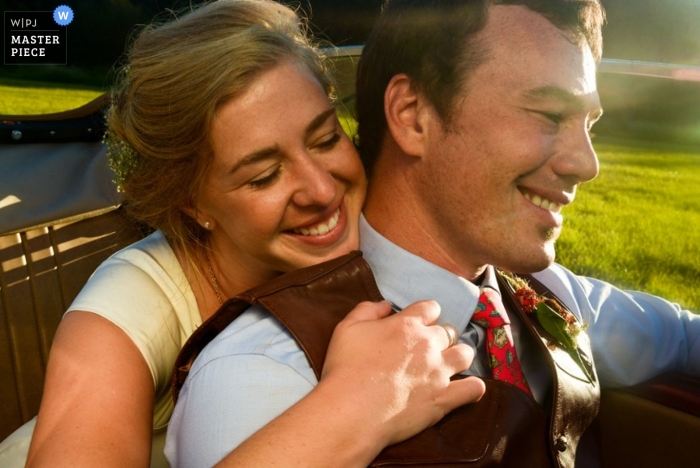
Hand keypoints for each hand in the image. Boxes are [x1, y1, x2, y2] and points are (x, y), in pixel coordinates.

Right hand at [321, 300, 485, 447]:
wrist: (352, 410)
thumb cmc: (345, 368)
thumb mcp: (347, 328)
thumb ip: (367, 310)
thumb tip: (385, 304)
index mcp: (407, 325)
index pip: (430, 308)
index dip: (425, 314)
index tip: (418, 323)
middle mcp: (428, 344)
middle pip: (447, 331)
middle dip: (439, 337)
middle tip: (426, 349)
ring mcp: (439, 372)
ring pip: (464, 355)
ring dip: (458, 356)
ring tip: (449, 364)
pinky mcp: (444, 398)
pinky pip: (473, 389)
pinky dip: (473, 388)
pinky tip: (468, 388)